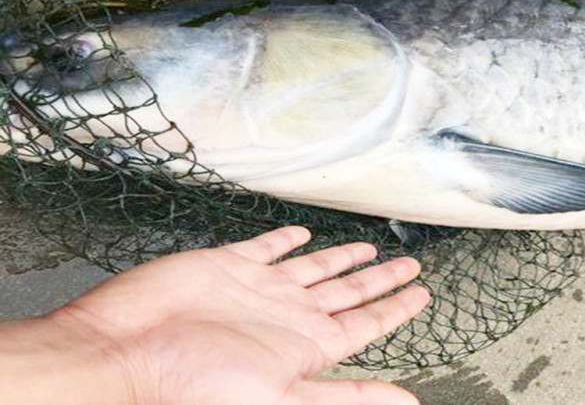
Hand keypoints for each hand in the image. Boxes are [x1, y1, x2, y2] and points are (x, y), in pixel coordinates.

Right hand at [49, 226, 429, 404]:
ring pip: (315, 267)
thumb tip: (406, 403)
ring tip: (370, 249)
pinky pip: (266, 247)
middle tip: (411, 265)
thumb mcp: (282, 396)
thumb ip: (344, 398)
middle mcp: (289, 315)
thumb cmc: (193, 382)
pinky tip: (301, 234)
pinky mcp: (228, 265)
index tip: (422, 293)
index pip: (368, 322)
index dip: (396, 307)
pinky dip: (286, 239)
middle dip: (381, 279)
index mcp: (308, 345)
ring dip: (342, 258)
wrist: (125, 352)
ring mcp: (259, 288)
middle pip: (350, 292)